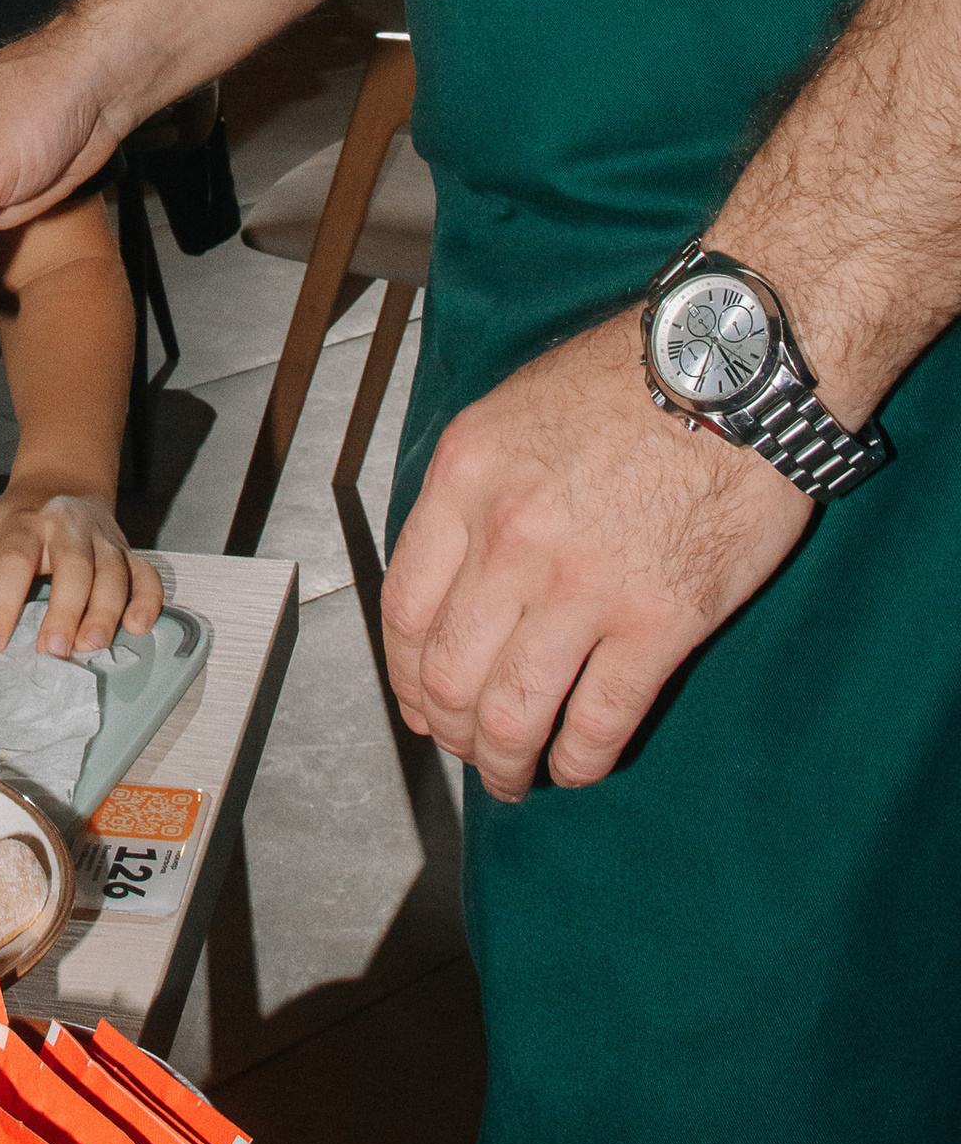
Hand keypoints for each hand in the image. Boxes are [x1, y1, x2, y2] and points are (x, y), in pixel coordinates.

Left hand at [0, 483, 163, 656]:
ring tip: (90, 646)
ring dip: (104, 612)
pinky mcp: (128, 553)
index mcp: (26, 522)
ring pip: (112, 573)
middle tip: (52, 651)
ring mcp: (103, 539)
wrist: (61, 486)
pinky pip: (147, 575)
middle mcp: (69, 526)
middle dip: (64, 611)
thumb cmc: (17, 524)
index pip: (14, 561)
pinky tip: (137, 626)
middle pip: (73, 565)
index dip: (2, 603)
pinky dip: (147, 601)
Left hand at [381, 313, 811, 797]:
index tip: (420, 699)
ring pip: (513, 712)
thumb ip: (474, 493)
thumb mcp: (514, 410)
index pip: (405, 609)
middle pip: (449, 674)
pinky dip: (580, 760)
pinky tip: (579, 764)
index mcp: (466, 480)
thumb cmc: (635, 375)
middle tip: (469, 747)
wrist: (738, 365)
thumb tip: (454, 576)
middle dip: (452, 731)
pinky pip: (598, 720)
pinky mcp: (659, 621)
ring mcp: (582, 586)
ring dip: (506, 763)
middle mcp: (510, 538)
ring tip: (515, 778)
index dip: (406, 674)